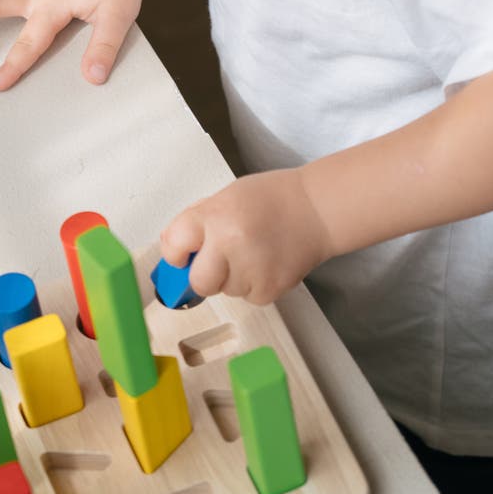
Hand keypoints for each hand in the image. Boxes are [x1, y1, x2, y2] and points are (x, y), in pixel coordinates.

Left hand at [160, 169, 333, 304]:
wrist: (318, 209)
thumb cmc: (273, 199)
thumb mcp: (227, 196)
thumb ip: (197, 220)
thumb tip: (173, 249)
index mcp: (215, 216)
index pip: (174, 245)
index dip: (176, 253)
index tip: (183, 255)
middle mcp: (230, 243)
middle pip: (199, 282)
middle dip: (205, 275)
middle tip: (221, 260)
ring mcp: (251, 269)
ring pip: (225, 291)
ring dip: (233, 278)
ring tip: (254, 252)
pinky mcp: (269, 289)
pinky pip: (248, 297)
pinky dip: (254, 284)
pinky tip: (267, 262)